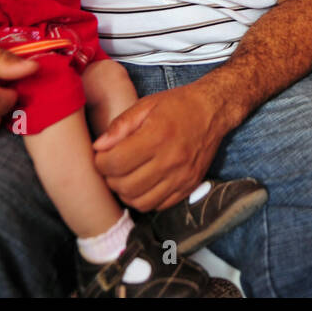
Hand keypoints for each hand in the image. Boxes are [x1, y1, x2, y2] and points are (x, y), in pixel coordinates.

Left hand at [92, 83, 224, 210]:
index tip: (101, 156)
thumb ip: (120, 126)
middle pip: (126, 186)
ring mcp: (182, 177)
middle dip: (110, 179)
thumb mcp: (146, 105)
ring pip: (141, 202)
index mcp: (158, 136)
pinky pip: (159, 206)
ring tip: (125, 177)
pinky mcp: (189, 186)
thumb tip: (98, 147)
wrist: (213, 111)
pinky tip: (143, 183)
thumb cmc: (177, 105)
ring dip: (126, 193)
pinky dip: (145, 199)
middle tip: (111, 167)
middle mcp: (171, 160)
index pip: (116, 163)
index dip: (101, 162)